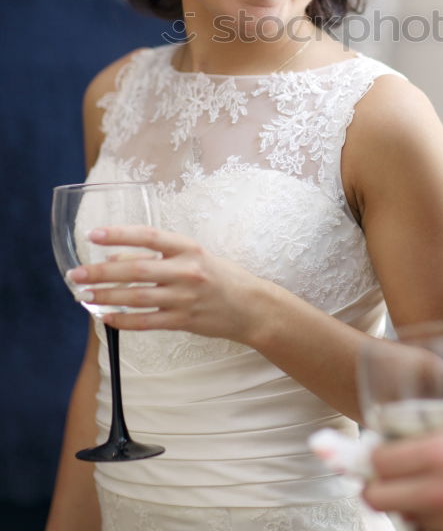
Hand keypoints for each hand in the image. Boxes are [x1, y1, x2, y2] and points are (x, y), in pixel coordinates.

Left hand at [68, 226, 266, 341]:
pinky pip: (146, 322)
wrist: (251, 307)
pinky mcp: (184, 322)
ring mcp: (185, 298)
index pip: (149, 236)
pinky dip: (122, 319)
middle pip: (136, 270)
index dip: (120, 234)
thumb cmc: (221, 277)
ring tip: (84, 294)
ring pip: (136, 297)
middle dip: (102, 272)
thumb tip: (118, 257)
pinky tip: (105, 316)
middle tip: (77, 273)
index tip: (94, 234)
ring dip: (106, 296)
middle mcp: (187, 271)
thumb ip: (160, 255)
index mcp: (190, 248)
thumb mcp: (194, 256)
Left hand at [364, 396, 442, 530]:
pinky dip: (435, 526)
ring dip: (407, 508)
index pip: (380, 461)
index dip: (373, 454)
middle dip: (376, 486)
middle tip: (387, 476)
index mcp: (442, 454)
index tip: (378, 449)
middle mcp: (442, 495)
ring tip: (422, 493)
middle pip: (378, 500)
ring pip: (407, 524)